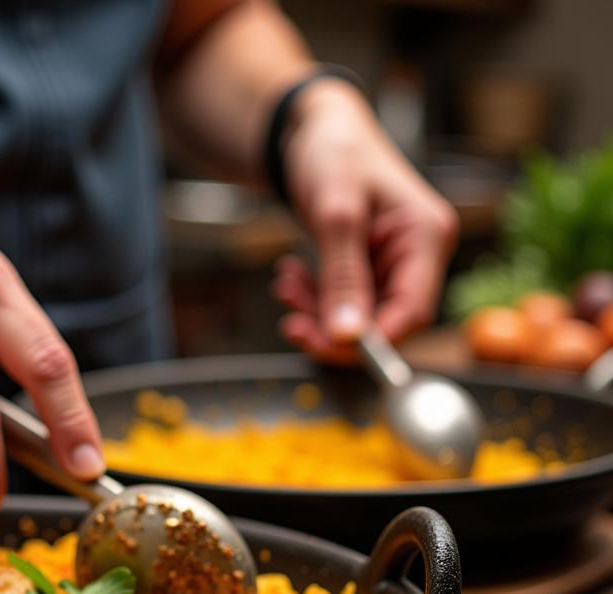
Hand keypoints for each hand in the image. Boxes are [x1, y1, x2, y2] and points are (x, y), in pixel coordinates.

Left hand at [271, 81, 457, 364]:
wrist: (314, 128)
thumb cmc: (334, 153)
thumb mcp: (335, 213)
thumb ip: (342, 277)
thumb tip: (346, 336)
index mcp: (428, 237)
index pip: (411, 314)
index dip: (369, 341)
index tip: (321, 343)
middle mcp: (418, 256)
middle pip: (383, 323)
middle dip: (333, 327)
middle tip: (290, 322)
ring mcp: (393, 264)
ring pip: (358, 317)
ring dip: (316, 313)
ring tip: (286, 286)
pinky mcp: (368, 268)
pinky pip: (343, 303)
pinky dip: (313, 299)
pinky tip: (291, 277)